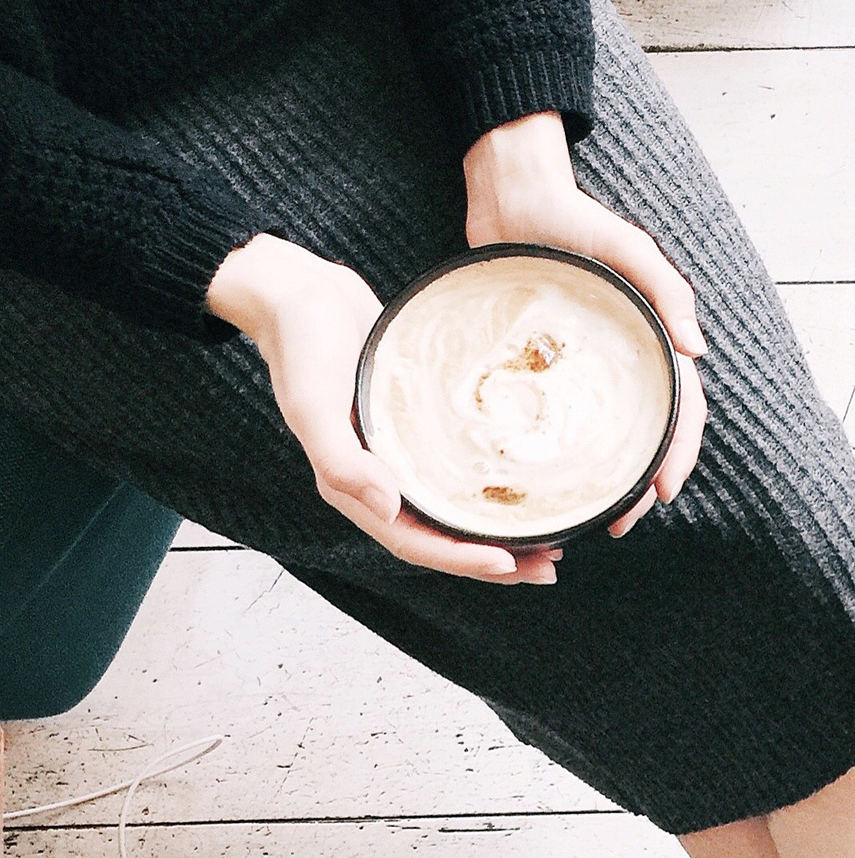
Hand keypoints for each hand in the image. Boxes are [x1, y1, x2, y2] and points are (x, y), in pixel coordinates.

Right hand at [207, 235, 559, 583]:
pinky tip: (527, 481)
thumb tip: (388, 509)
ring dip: (500, 530)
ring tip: (551, 540)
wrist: (300, 293)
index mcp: (353, 486)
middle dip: (497, 558)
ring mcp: (401, 455)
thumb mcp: (312, 404)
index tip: (509, 564)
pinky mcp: (418, 429)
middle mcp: (380, 480)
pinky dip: (492, 485)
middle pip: (444, 536)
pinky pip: (459, 468)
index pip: (414, 542)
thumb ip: (341, 462)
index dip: (461, 560)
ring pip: (456, 509)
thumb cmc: (301, 344)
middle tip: (550, 564)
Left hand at [463, 112, 708, 535]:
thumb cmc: (572, 214)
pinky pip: (562, 416)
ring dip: (608, 480)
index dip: (677, 454)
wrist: (510, 194)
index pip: (681, 408)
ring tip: (591, 516)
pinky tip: (548, 479)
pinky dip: (564, 452)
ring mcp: (586, 364)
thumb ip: (667, 289)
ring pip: (609, 434)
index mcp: (653, 339)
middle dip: (642, 485)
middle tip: (618, 524)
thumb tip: (700, 351)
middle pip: (647, 434)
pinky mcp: (546, 363)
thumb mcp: (627, 247)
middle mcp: (625, 359)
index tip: (662, 492)